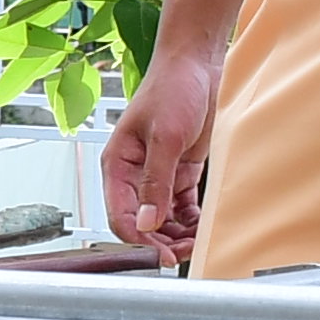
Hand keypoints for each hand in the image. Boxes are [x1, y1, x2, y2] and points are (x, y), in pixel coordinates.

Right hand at [98, 43, 224, 268]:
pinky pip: (182, 207)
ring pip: (162, 219)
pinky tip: (201, 226)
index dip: (140, 240)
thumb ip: (156, 183)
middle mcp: (134, 175)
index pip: (120, 216)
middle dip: (161, 241)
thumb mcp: (165, 137)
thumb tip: (147, 223)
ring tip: (196, 241)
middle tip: (184, 252)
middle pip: (142, 223)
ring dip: (177, 234)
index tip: (162, 254)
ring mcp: (157, 175)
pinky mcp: (180, 172)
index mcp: (118, 165)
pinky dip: (191, 220)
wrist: (197, 64)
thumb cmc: (173, 89)